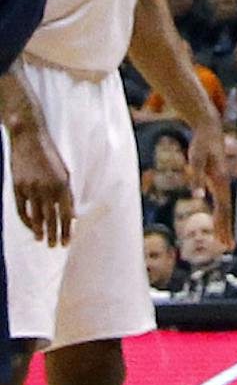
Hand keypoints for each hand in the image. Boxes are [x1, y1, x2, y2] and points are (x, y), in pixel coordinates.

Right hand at [11, 123, 72, 247]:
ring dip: (40, 231)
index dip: (66, 230)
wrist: (30, 138)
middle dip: (54, 235)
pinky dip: (27, 221)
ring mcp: (31, 188)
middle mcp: (47, 187)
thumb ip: (68, 194)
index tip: (66, 242)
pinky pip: (22, 210)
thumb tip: (72, 216)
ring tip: (42, 241)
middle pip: (52, 218)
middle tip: (54, 246)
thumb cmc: (50, 156)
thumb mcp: (64, 172)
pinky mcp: (18, 187)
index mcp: (62, 183)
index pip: (66, 213)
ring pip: (36, 217)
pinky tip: (31, 228)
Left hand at [191, 118, 233, 246]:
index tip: (224, 241)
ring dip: (224, 224)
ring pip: (224, 207)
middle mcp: (223, 183)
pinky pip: (220, 202)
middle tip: (228, 248)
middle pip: (226, 210)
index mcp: (220, 181)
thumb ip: (196, 177)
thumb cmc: (201, 143)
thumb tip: (197, 197)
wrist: (209, 128)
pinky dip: (220, 214)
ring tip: (224, 241)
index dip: (224, 225)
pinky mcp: (216, 180)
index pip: (223, 208)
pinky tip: (218, 221)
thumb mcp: (196, 158)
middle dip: (226, 229)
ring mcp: (221, 182)